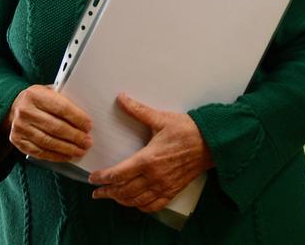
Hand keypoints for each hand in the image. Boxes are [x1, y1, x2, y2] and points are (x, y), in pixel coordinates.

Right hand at [7, 85, 92, 161]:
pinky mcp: (17, 141)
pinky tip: (66, 156)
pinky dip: (55, 156)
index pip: (61, 108)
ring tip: (80, 151)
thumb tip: (86, 116)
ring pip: (48, 141)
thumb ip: (64, 100)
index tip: (89, 126)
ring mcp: (20, 127)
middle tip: (87, 142)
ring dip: (67, 148)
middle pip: (55, 127)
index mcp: (35, 95)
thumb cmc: (39, 100)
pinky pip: (39, 151)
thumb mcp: (49, 92)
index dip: (77, 118)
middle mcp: (25, 111)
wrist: (13, 107)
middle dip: (75, 136)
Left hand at [88, 93, 213, 213]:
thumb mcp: (161, 119)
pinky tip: (135, 203)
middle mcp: (154, 176)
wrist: (212, 142)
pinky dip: (140, 207)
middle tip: (97, 192)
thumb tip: (122, 98)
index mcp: (148, 159)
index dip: (102, 178)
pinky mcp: (173, 190)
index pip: (118, 174)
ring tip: (112, 197)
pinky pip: (153, 205)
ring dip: (121, 200)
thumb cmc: (188, 130)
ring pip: (136, 200)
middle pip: (123, 191)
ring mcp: (164, 186)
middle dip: (107, 192)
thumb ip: (139, 110)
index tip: (93, 178)